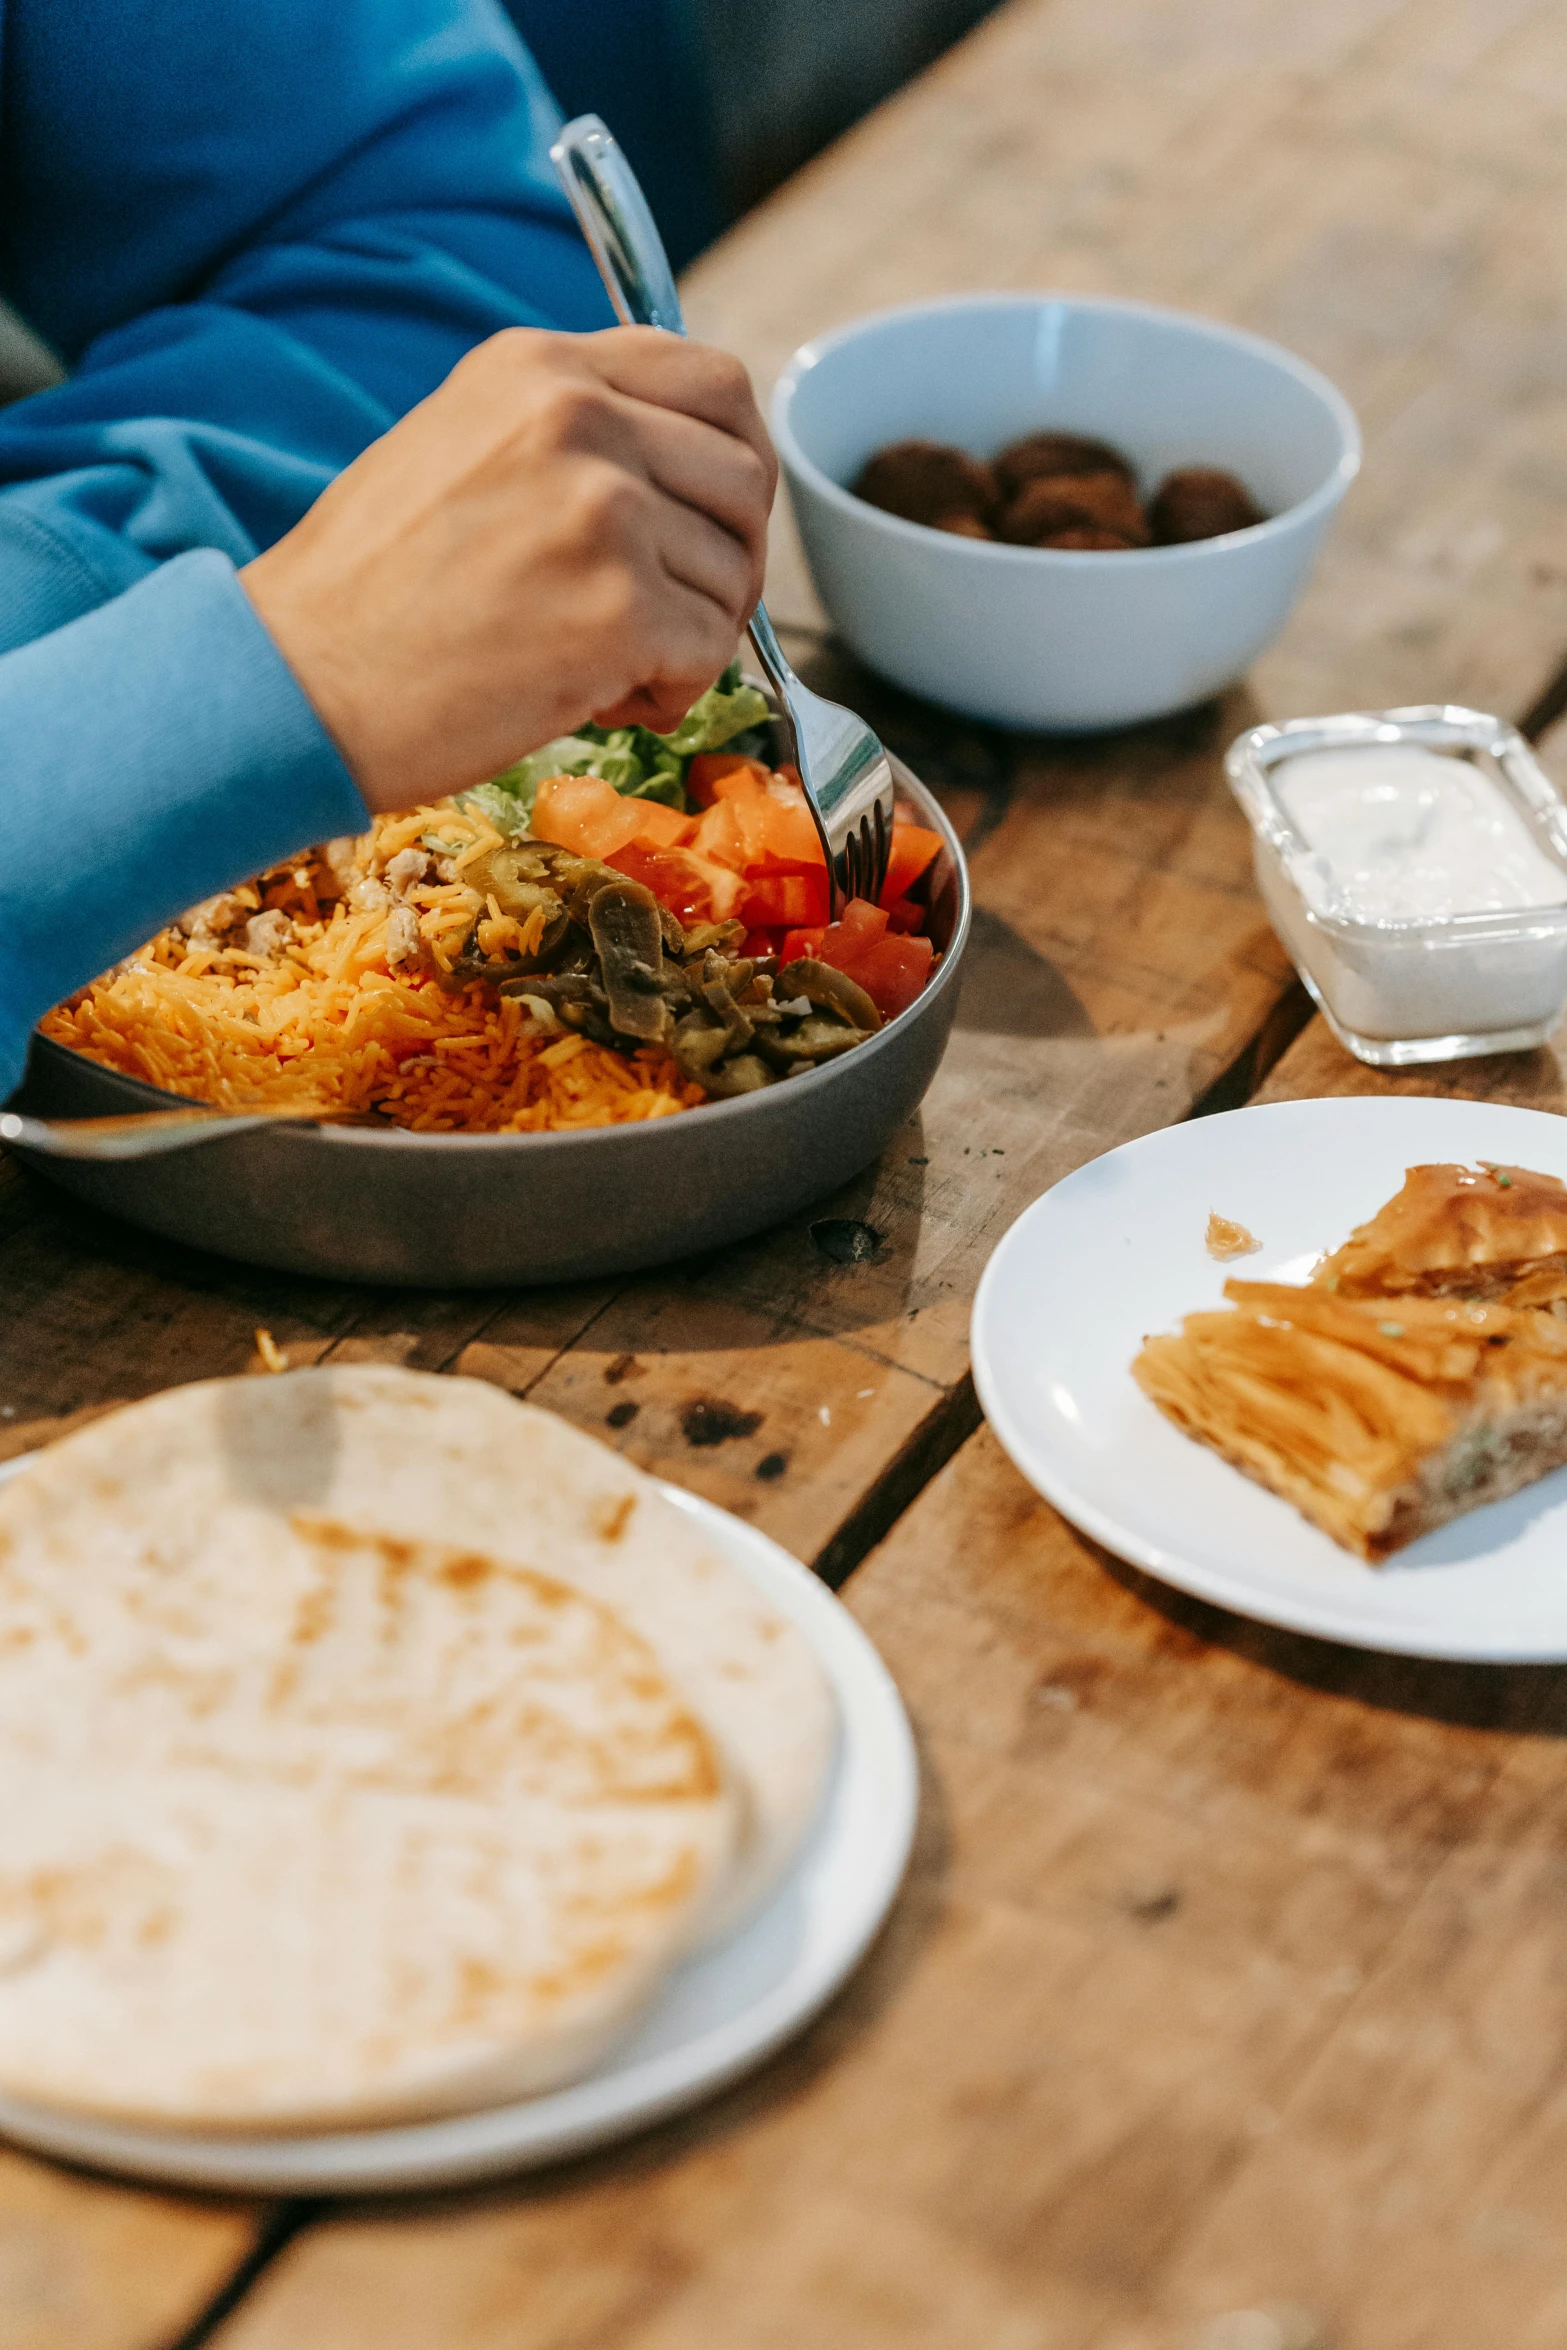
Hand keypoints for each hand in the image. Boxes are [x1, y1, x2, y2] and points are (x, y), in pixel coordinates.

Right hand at [241, 326, 775, 813]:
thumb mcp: (461, 448)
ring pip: (730, 576)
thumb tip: (684, 473)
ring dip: (692, 639)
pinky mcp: (618, 608)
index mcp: (541, 368)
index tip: (713, 524)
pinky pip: (709, 655)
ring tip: (610, 670)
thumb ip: (569, 436)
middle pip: (746, 479)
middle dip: (731, 562)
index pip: (714, 382)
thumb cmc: (367, 594)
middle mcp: (581, 418)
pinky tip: (605, 704)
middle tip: (681, 618)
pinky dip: (674, 694)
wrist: (297, 680)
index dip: (736, 464)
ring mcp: (604, 510)